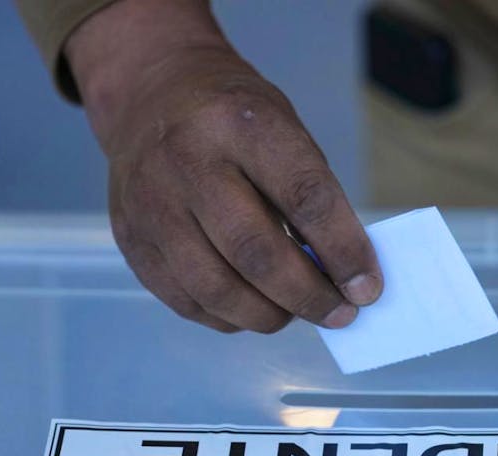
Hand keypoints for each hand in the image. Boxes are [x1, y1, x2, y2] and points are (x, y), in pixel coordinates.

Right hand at [66, 0, 381, 332]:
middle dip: (308, 296)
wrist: (152, 95)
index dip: (343, 250)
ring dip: (269, 315)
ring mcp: (151, 203)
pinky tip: (253, 308)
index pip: (304, 196)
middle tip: (340, 314)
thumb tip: (342, 276)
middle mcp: (187, 161)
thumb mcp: (283, 131)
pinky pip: (186, 300)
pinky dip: (229, 317)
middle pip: (255, 251)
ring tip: (295, 312)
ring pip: (216, 288)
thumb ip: (312, 198)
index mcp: (241, 123)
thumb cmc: (234, 120)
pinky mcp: (130, 239)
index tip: (367, 288)